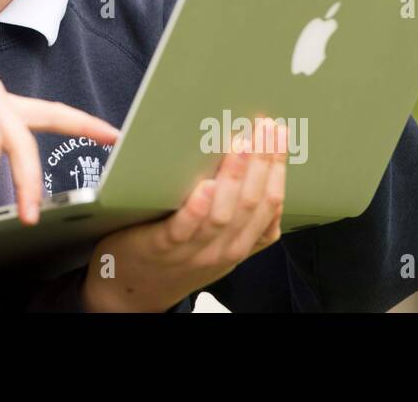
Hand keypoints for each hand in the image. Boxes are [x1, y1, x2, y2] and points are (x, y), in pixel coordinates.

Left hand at [81, 116, 288, 311]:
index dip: (278, 168)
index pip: (271, 203)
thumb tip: (255, 165)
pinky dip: (197, 208)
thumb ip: (239, 216)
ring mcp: (194, 250)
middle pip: (252, 203)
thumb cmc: (181, 256)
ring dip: (234, 177)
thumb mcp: (220, 242)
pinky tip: (204, 186)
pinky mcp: (162, 247)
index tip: (278, 134)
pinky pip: (184, 228)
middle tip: (264, 127)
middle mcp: (224, 249)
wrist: (138, 290)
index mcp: (242, 243)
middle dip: (262, 162)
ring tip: (240, 145)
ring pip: (223, 214)